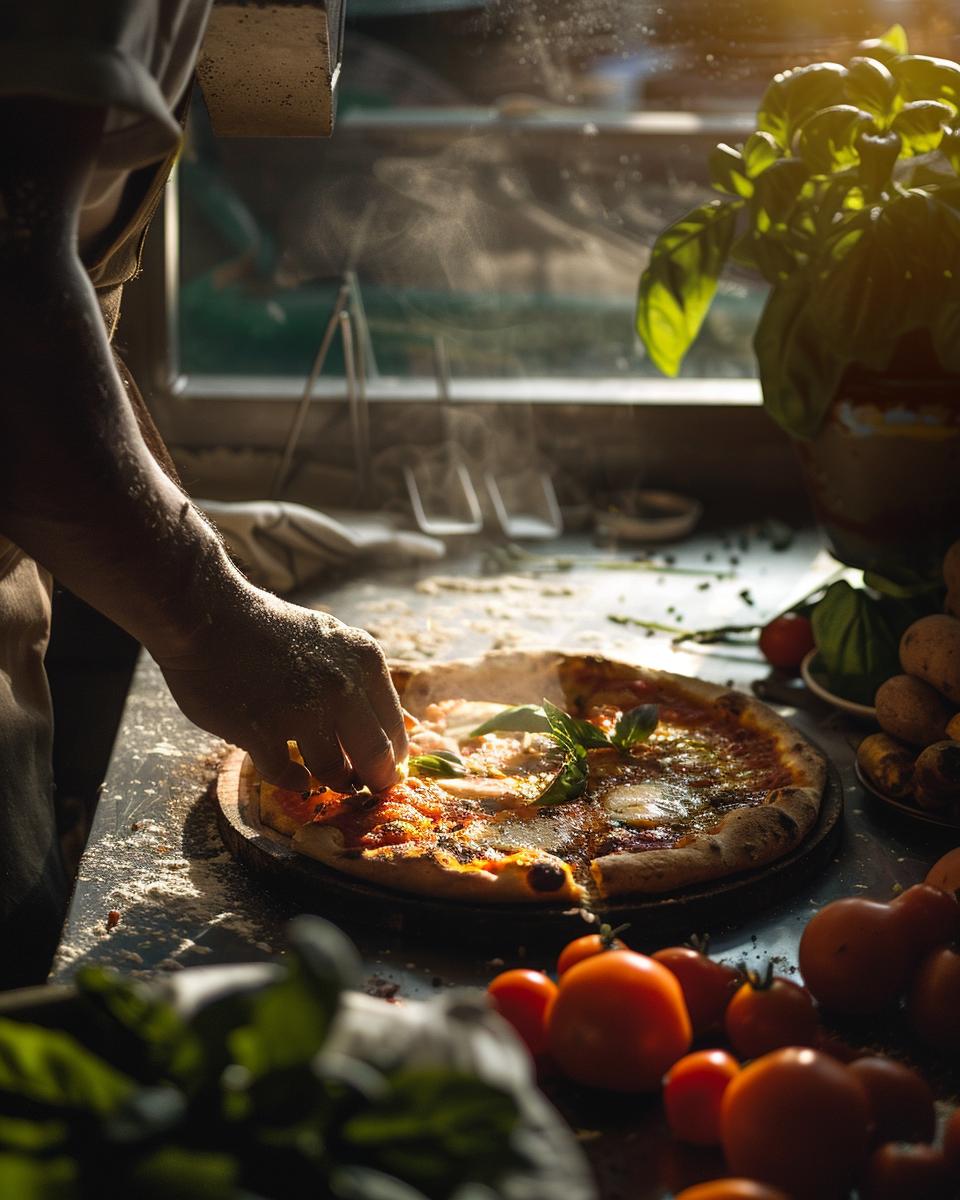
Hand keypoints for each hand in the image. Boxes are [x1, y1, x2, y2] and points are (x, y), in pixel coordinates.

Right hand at [152, 579, 406, 792]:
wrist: (208, 617)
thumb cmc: (270, 631)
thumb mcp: (333, 642)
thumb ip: (365, 682)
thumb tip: (411, 730)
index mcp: (364, 661)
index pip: (394, 728)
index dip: (390, 757)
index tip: (379, 769)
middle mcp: (342, 687)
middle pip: (375, 757)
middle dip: (371, 779)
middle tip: (359, 786)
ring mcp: (303, 710)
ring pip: (334, 771)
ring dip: (329, 778)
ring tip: (319, 773)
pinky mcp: (263, 731)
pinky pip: (287, 775)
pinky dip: (290, 779)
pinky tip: (288, 770)